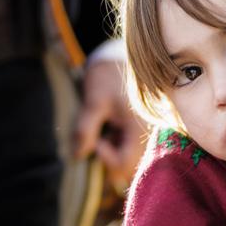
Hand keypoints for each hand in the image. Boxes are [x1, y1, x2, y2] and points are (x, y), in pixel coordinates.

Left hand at [73, 50, 143, 189]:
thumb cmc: (107, 76)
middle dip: (109, 158)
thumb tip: (78, 155)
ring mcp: (145, 135)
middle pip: (128, 167)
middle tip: (99, 138)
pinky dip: (117, 145)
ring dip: (113, 152)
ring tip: (105, 132)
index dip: (106, 158)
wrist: (119, 58)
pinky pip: (130, 150)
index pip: (124, 163)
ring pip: (129, 160)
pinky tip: (111, 129)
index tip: (97, 140)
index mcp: (139, 128)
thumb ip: (85, 129)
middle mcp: (147, 135)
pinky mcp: (141, 133)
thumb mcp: (93, 101)